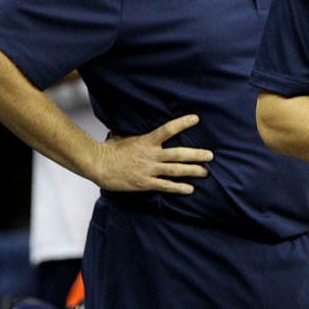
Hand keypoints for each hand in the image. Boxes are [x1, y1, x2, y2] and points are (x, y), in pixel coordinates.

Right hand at [92, 114, 213, 193]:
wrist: (98, 165)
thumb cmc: (110, 149)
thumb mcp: (126, 136)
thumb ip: (139, 134)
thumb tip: (142, 124)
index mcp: (147, 141)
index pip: (168, 129)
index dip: (182, 123)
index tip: (196, 118)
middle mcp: (151, 155)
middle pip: (179, 154)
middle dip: (196, 155)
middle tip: (210, 155)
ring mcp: (149, 170)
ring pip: (175, 170)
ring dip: (192, 171)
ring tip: (205, 171)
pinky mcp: (145, 183)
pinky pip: (165, 186)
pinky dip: (178, 188)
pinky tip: (189, 189)